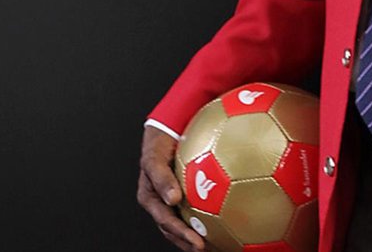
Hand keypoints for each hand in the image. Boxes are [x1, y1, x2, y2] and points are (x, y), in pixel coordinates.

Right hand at [137, 125, 204, 250]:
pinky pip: (194, 208)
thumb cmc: (157, 145)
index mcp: (151, 198)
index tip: (198, 242)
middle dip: (189, 242)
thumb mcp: (154, 159)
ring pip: (184, 222)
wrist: (166, 130)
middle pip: (175, 229)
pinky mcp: (183, 194)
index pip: (167, 222)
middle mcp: (161, 202)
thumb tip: (173, 199)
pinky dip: (205, 218)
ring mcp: (172, 199)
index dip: (182, 234)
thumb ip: (161, 178)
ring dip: (196, 235)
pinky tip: (220, 223)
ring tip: (214, 245)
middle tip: (206, 248)